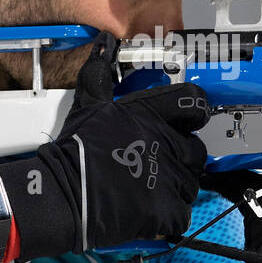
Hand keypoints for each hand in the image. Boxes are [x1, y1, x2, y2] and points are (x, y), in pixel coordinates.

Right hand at [0, 31, 209, 258]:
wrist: (64, 194)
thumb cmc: (75, 150)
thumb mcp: (88, 106)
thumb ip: (100, 77)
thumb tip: (102, 45)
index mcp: (151, 115)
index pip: (194, 103)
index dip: (196, 111)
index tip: (190, 121)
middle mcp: (167, 143)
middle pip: (197, 149)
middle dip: (183, 157)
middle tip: (160, 164)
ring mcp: (170, 178)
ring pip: (192, 183)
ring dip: (177, 187)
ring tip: (151, 190)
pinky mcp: (167, 210)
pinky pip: (182, 213)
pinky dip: (170, 216)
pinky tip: (150, 212)